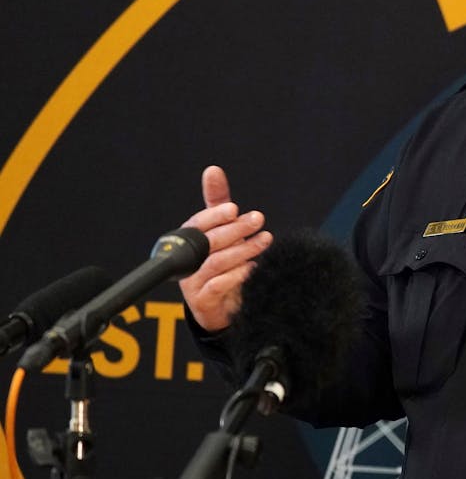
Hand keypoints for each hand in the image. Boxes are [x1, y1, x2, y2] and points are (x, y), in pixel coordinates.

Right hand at [178, 165, 271, 330]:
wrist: (223, 307)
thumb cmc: (222, 265)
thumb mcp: (224, 233)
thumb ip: (218, 204)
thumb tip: (213, 170)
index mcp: (189, 242)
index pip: (197, 224)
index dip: (214, 215)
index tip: (235, 208)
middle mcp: (187, 262)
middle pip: (208, 242)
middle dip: (235, 229)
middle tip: (258, 220)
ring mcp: (192, 284)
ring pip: (215, 263)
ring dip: (242, 250)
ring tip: (264, 241)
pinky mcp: (203, 303)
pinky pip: (218, 286)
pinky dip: (237, 275)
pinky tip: (253, 268)